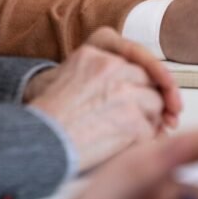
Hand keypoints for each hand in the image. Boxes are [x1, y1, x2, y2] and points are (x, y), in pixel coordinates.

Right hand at [26, 27, 179, 170]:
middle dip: (152, 99)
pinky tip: (129, 146)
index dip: (146, 76)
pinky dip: (145, 140)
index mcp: (94, 52)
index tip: (159, 87)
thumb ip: (101, 72)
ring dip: (150, 120)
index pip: (134, 59)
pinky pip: (151, 129)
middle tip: (157, 116)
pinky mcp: (132, 121)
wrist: (38, 141)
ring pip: (155, 103)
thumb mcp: (69, 75)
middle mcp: (111, 67)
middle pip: (149, 80)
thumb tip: (139, 86)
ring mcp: (124, 93)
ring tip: (132, 133)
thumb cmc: (49, 116)